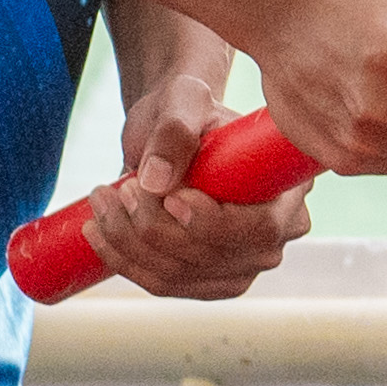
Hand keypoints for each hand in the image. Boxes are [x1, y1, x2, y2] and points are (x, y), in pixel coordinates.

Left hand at [92, 66, 311, 300]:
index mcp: (288, 188)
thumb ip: (175, 131)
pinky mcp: (208, 279)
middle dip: (154, 229)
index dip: (213, 224)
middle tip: (120, 187)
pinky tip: (98, 232)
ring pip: (180, 274)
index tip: (171, 197)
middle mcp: (277, 233)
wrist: (171, 129)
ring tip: (102, 200)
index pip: (260, 228)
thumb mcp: (184, 101)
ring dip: (129, 244)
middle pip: (214, 257)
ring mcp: (243, 262)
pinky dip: (125, 261)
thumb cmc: (187, 108)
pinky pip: (164, 284)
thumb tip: (156, 180)